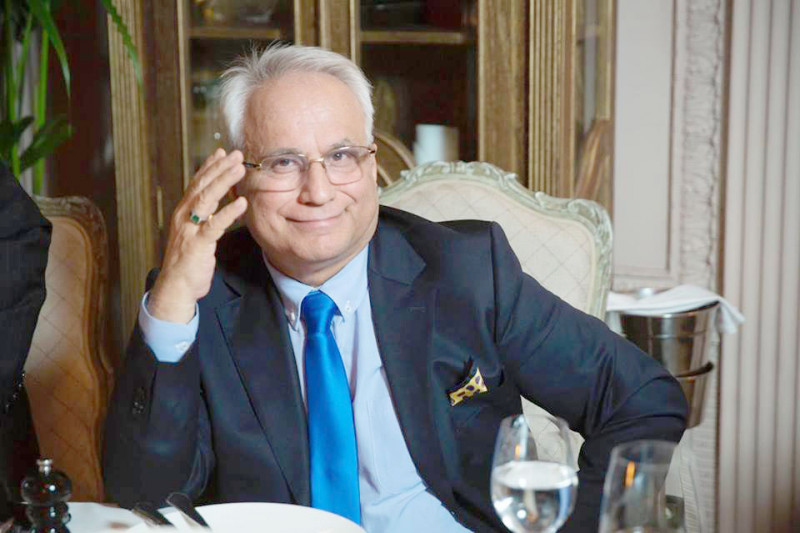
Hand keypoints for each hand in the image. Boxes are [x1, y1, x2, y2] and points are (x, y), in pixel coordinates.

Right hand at [147, 149, 248, 322]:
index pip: (196, 183)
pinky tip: (241, 202)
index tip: (222, 152)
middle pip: (202, 186)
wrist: (175, 287)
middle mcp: (183, 216)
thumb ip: (204, 217)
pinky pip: (214, 224)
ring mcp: (189, 229)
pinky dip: (228, 212)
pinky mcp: (198, 244)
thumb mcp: (195, 233)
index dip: (209, 167)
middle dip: (219, 168)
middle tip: (236, 154)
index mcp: (183, 212)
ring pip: (206, 199)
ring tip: (239, 169)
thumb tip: (217, 202)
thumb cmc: (188, 261)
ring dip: (224, 182)